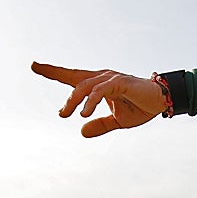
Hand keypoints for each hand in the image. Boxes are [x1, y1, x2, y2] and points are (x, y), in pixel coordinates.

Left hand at [30, 62, 167, 137]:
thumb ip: (100, 125)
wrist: (161, 102)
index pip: (72, 77)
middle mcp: (102, 78)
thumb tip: (82, 131)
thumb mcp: (117, 121)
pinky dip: (90, 101)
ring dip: (72, 100)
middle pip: (73, 77)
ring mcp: (110, 78)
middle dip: (54, 74)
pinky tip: (83, 113)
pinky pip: (100, 91)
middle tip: (37, 75)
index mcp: (99, 84)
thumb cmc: (140, 107)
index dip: (53, 71)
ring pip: (84, 86)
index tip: (35, 66)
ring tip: (64, 114)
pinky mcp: (119, 82)